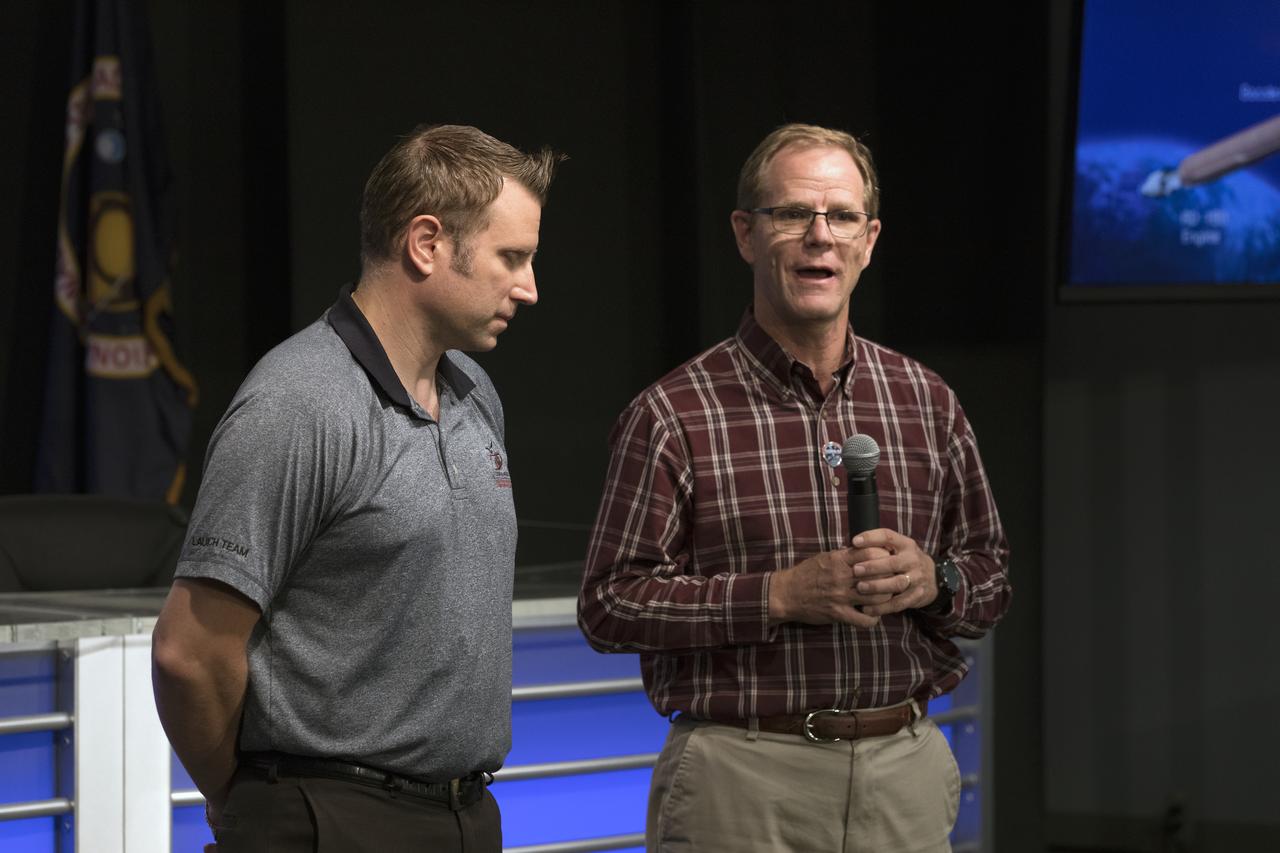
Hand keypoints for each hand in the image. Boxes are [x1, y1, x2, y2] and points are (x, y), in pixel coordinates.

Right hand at [768, 546, 892, 627]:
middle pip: (878, 576)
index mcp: (839, 560)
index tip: (890, 560)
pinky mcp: (838, 614)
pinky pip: (863, 620)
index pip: (871, 553)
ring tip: (887, 598)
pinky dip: (873, 619)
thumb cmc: (806, 574)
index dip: (885, 556)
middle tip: (897, 580)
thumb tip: (862, 549)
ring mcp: (840, 596)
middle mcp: (842, 577)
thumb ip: (844, 555)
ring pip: (876, 598)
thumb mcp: (824, 558)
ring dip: (885, 599)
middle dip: (891, 578)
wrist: (786, 594)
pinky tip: (873, 615)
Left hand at [849, 529, 936, 616]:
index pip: (888, 536)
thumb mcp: (899, 549)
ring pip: (896, 583)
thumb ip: (881, 547)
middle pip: (892, 563)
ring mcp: (917, 579)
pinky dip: (882, 607)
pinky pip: (898, 603)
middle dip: (872, 567)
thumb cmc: (905, 561)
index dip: (871, 538)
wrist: (934, 578)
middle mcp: (913, 560)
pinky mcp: (916, 596)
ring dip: (876, 586)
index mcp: (906, 545)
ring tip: (860, 588)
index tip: (854, 542)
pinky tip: (867, 609)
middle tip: (855, 570)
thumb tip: (852, 545)